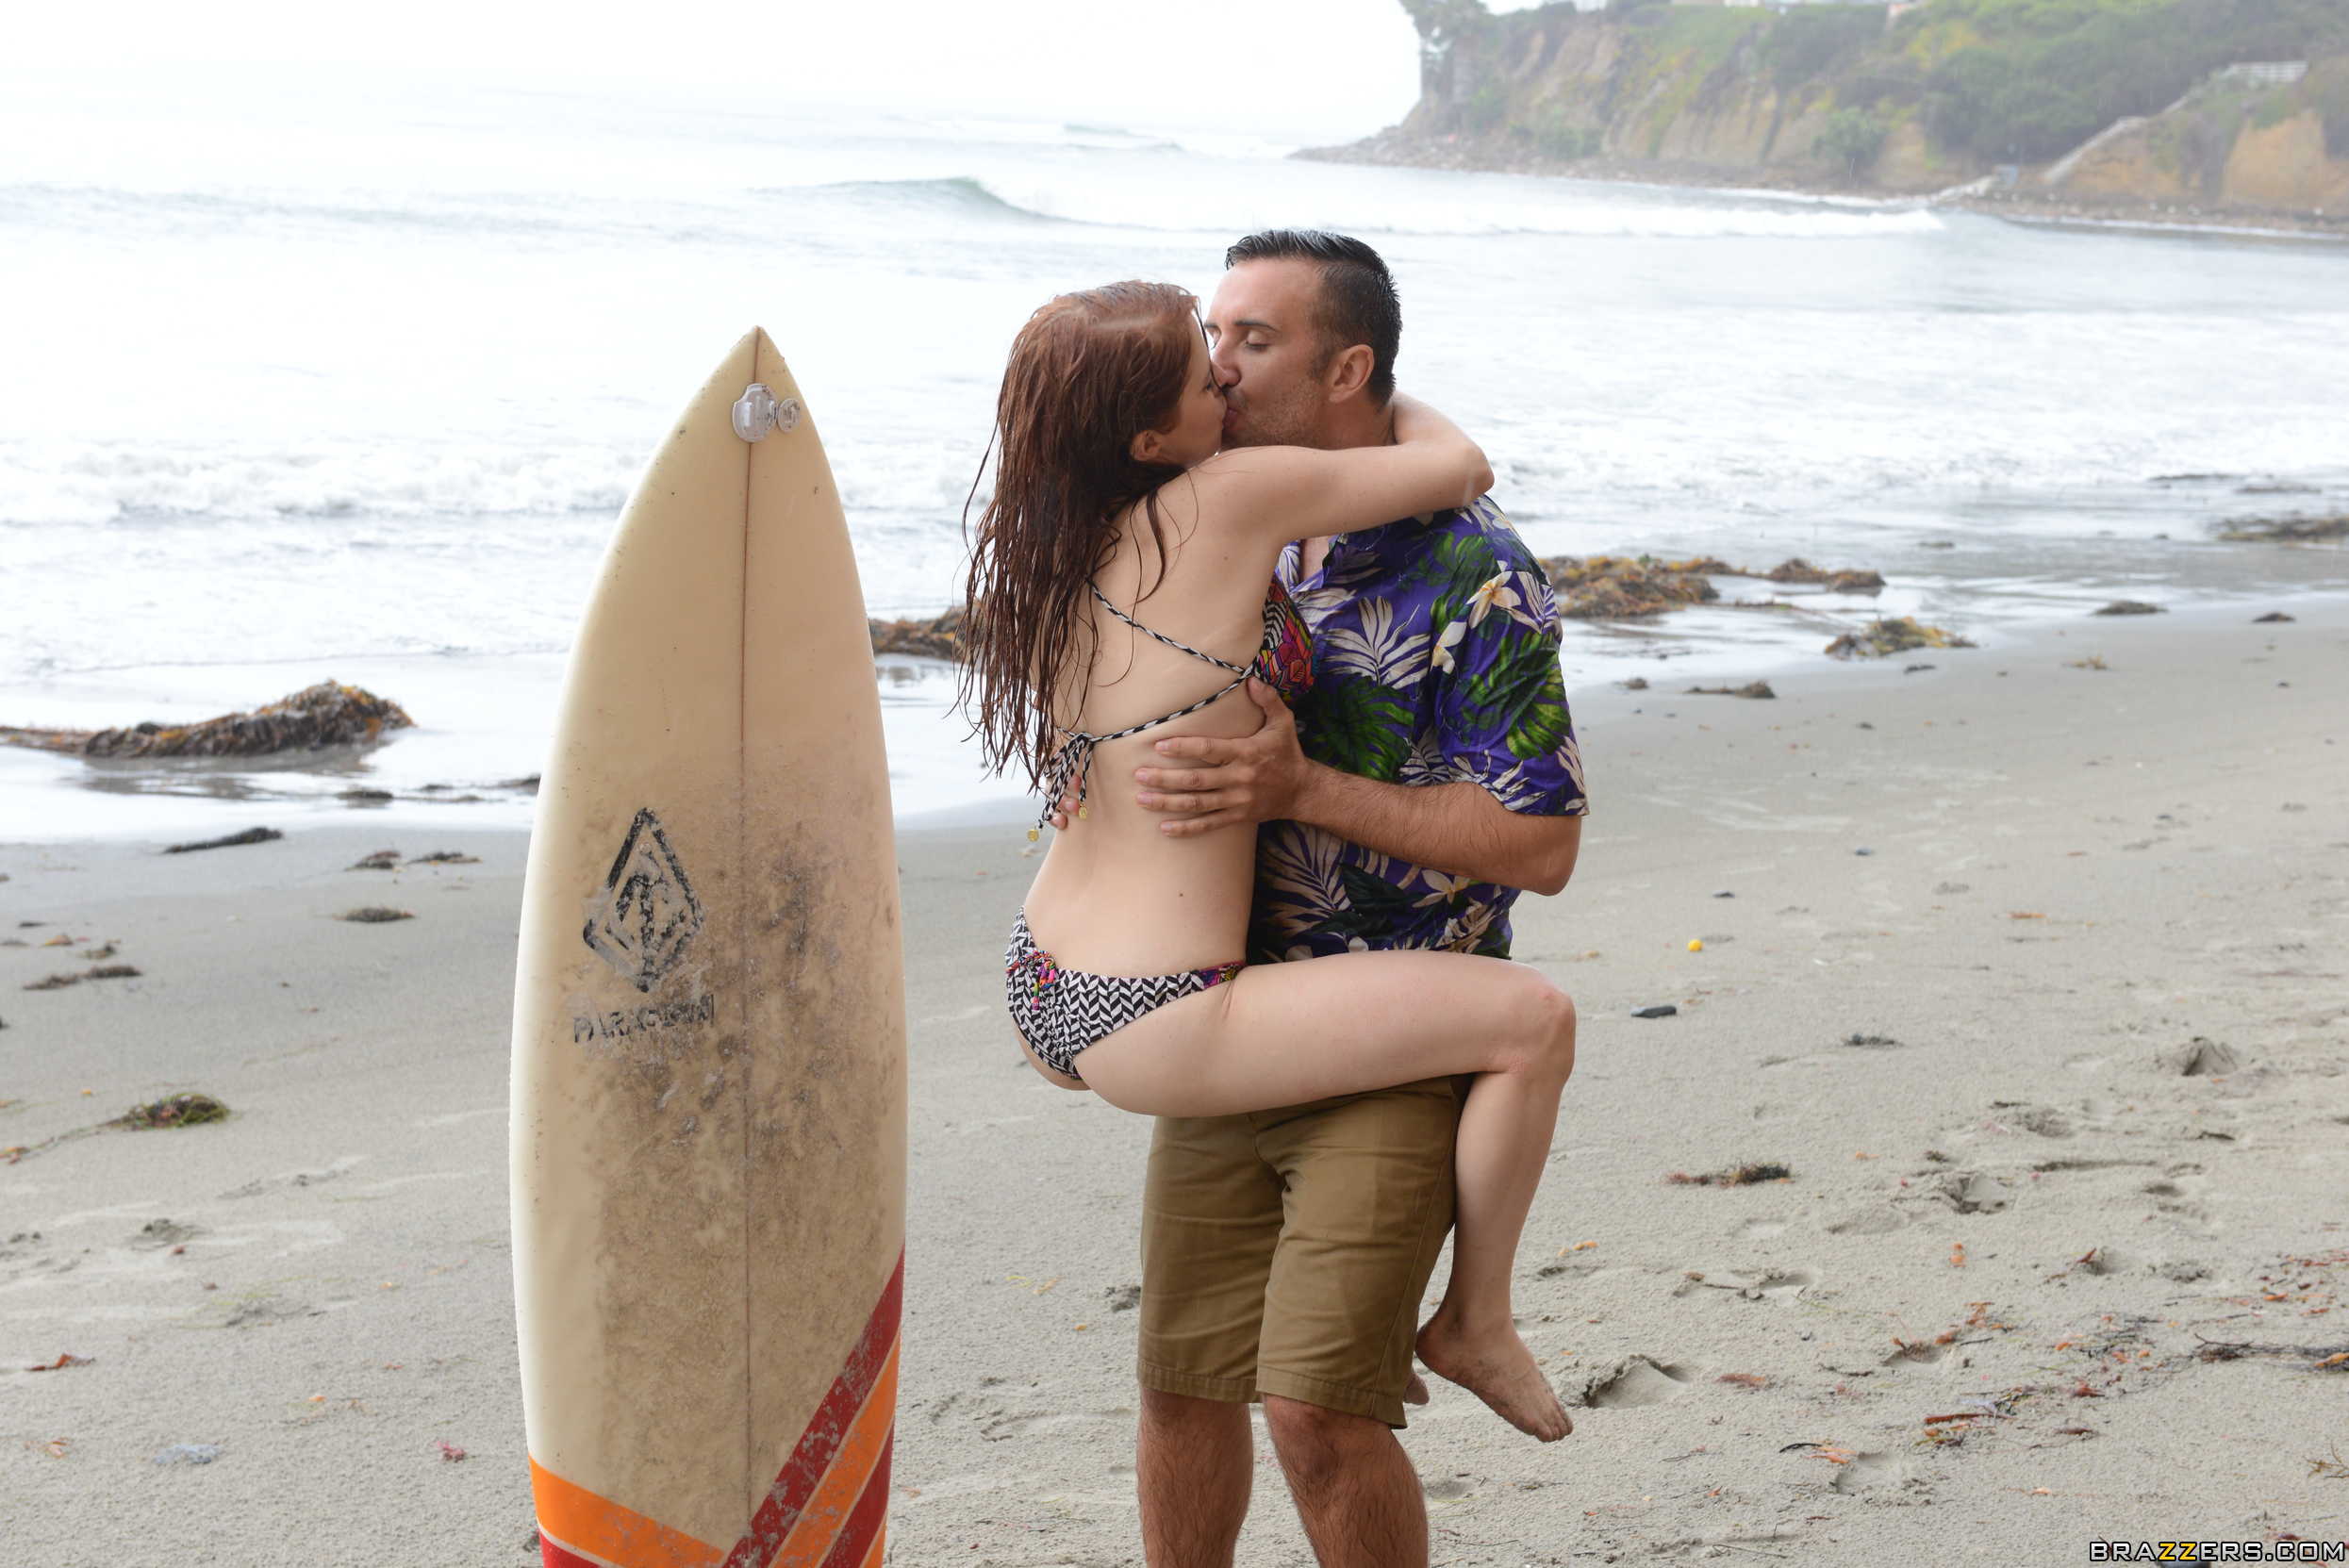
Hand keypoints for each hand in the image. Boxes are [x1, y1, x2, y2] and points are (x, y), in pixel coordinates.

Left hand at [1134, 679, 1307, 836]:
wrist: (1303, 791)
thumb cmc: (1287, 752)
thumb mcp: (1282, 722)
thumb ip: (1268, 699)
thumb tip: (1250, 680)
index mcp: (1246, 753)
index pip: (1210, 750)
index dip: (1183, 748)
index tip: (1159, 746)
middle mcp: (1239, 778)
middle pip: (1196, 780)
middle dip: (1165, 778)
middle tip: (1139, 775)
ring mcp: (1237, 800)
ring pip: (1198, 804)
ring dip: (1168, 803)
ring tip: (1142, 799)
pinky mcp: (1237, 816)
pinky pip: (1209, 824)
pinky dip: (1187, 828)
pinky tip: (1164, 828)